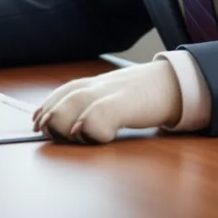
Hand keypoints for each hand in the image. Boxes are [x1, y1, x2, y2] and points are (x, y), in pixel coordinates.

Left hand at [33, 61, 181, 143]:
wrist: (180, 83)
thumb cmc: (149, 95)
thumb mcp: (122, 97)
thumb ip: (103, 106)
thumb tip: (81, 127)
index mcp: (101, 85)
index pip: (67, 89)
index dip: (49, 103)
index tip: (37, 119)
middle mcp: (104, 86)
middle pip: (68, 94)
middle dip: (51, 112)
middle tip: (44, 129)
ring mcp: (115, 92)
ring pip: (77, 100)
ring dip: (62, 118)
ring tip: (59, 131)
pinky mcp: (127, 103)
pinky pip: (102, 112)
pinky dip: (88, 124)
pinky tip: (86, 134)